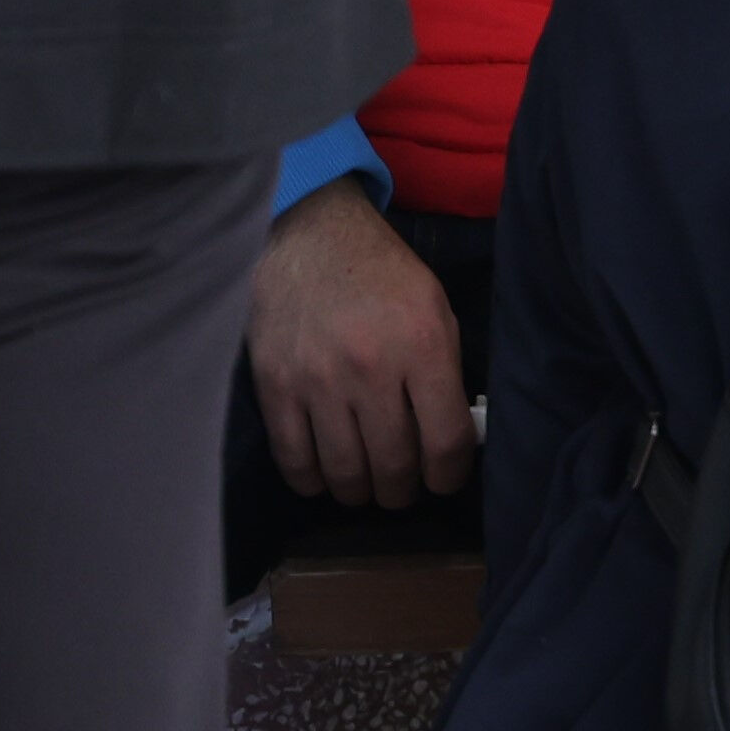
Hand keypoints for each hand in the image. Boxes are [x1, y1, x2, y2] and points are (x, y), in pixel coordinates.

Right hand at [244, 184, 473, 509]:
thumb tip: (453, 440)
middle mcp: (371, 367)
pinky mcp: (276, 387)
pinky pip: (295, 462)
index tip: (445, 478)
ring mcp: (318, 380)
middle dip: (404, 491)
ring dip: (361, 493)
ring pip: (346, 474)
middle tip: (402, 486)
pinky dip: (314, 482)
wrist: (310, 237)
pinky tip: (325, 473)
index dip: (450, 476)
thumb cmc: (382, 275)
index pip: (446, 442)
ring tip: (367, 484)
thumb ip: (446, 373)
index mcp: (422, 344)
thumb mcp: (435, 309)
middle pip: (394, 468)